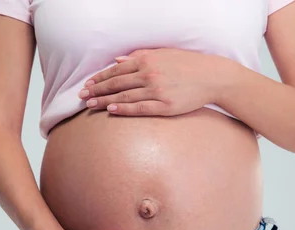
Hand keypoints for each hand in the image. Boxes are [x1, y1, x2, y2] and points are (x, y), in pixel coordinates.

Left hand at [78, 48, 219, 116]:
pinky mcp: (165, 106)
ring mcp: (157, 91)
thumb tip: (117, 60)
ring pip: (125, 96)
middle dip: (97, 89)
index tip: (87, 84)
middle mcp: (150, 74)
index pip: (117, 70)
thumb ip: (140, 56)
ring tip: (90, 104)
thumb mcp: (163, 54)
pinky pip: (140, 108)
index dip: (100, 78)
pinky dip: (124, 108)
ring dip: (105, 100)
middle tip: (81, 96)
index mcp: (148, 61)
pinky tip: (111, 109)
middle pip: (117, 83)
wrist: (213, 77)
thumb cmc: (188, 65)